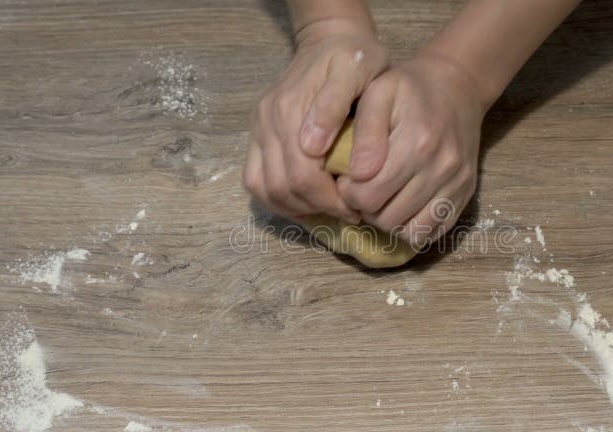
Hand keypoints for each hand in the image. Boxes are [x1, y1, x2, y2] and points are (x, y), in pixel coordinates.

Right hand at [242, 19, 387, 221]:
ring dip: (297, 208)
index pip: (302, 176)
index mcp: (290, 109)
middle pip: (282, 188)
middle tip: (347, 211)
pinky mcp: (256, 136)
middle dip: (317, 208)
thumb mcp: (356, 69)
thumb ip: (334, 104)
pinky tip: (305, 202)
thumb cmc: (354, 58)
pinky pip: (255, 181)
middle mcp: (268, 122)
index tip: (356, 206)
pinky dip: (279, 200)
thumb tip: (311, 146)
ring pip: (265, 190)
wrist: (329, 40)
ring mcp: (258, 129)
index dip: (330, 200)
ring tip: (328, 208)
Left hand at [338, 53, 485, 245]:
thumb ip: (364, 132)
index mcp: (416, 143)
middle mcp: (441, 168)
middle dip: (366, 208)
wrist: (458, 86)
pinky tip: (402, 204)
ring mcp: (457, 184)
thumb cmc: (409, 88)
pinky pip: (434, 231)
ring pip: (410, 231)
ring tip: (382, 197)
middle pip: (388, 218)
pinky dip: (413, 226)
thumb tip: (357, 173)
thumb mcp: (378, 93)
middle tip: (362, 188)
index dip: (348, 192)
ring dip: (389, 220)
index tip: (348, 176)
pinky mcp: (466, 193)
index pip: (368, 195)